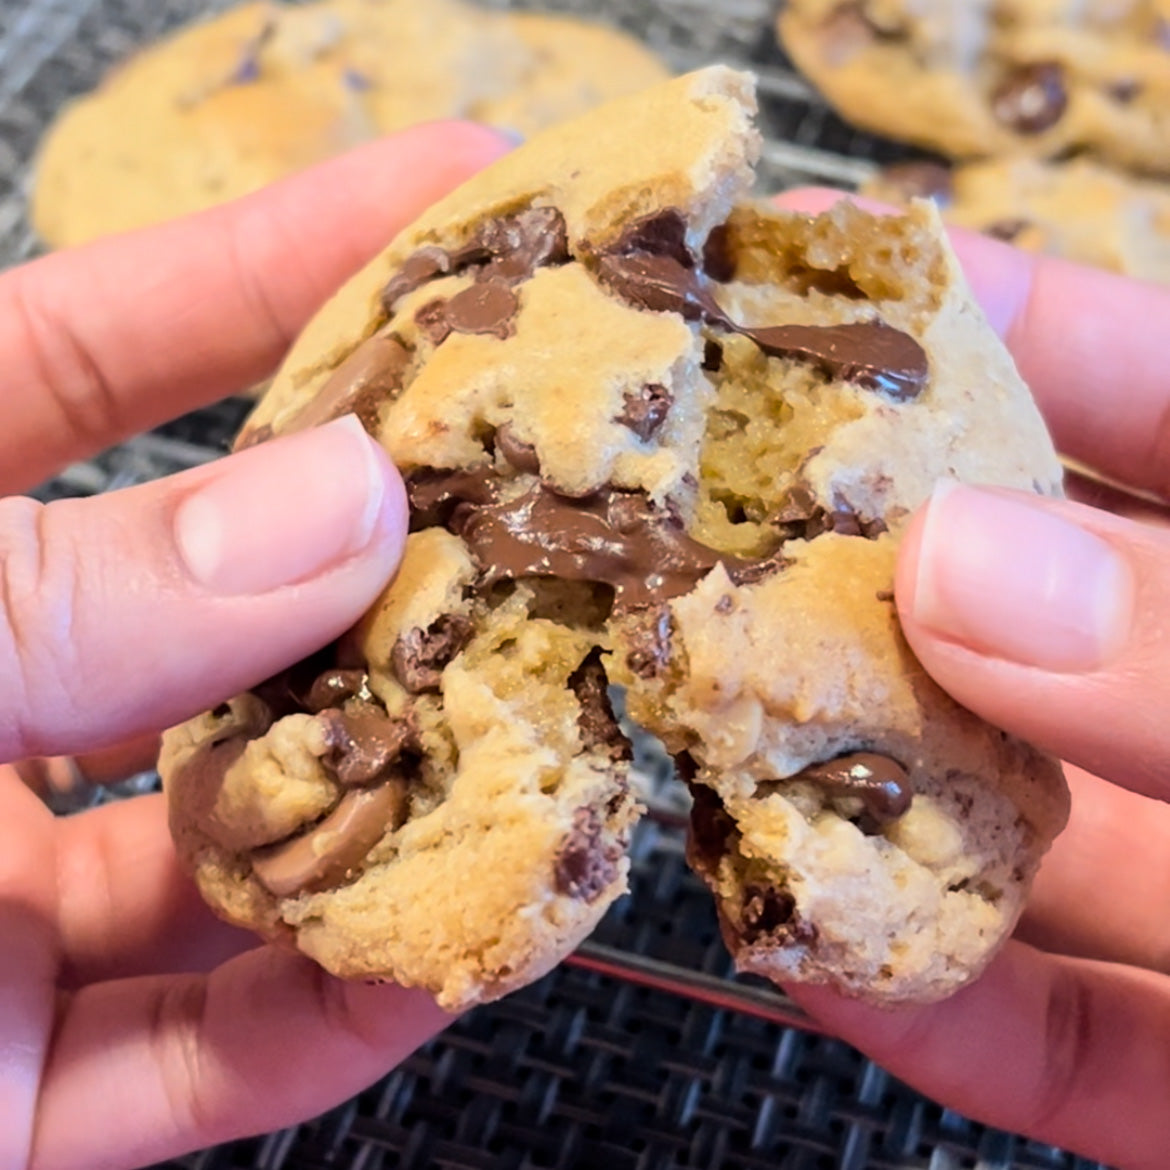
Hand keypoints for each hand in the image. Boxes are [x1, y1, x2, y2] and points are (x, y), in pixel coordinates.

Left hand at [0, 120, 508, 1169]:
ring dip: (406, 803)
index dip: (296, 255)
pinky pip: (218, 1040)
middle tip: (556, 486)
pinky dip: (341, 1004)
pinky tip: (449, 948)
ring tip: (552, 734)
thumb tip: (343, 504)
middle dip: (404, 544)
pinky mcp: (16, 1081)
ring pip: (253, 834)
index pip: (115, 349)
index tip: (470, 189)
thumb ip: (52, 597)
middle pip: (235, 599)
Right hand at [776, 189, 1169, 1169]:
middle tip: (703, 542)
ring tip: (712, 757)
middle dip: (859, 576)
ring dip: (855, 804)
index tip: (816, 277)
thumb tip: (958, 568)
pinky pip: (1049, 1028)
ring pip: (1009, 829)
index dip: (991, 323)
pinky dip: (928, 1005)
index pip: (1160, 390)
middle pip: (1032, 613)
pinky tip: (811, 958)